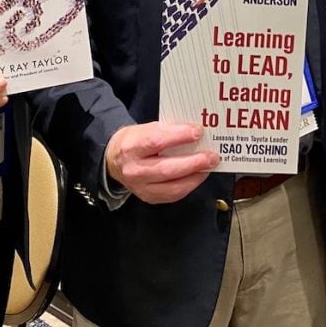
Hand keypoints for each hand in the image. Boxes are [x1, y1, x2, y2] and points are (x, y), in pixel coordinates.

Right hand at [105, 122, 219, 204]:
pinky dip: (189, 185)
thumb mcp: (145, 129)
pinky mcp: (149, 198)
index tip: (197, 132)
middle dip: (193, 163)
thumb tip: (195, 133)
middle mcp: (134, 170)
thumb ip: (168, 131)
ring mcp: (141, 188)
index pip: (156, 141)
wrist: (114, 161)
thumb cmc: (134, 141)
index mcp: (131, 147)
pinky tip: (198, 175)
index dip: (179, 137)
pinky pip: (173, 195)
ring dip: (195, 177)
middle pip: (166, 169)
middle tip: (211, 156)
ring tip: (209, 166)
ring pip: (172, 187)